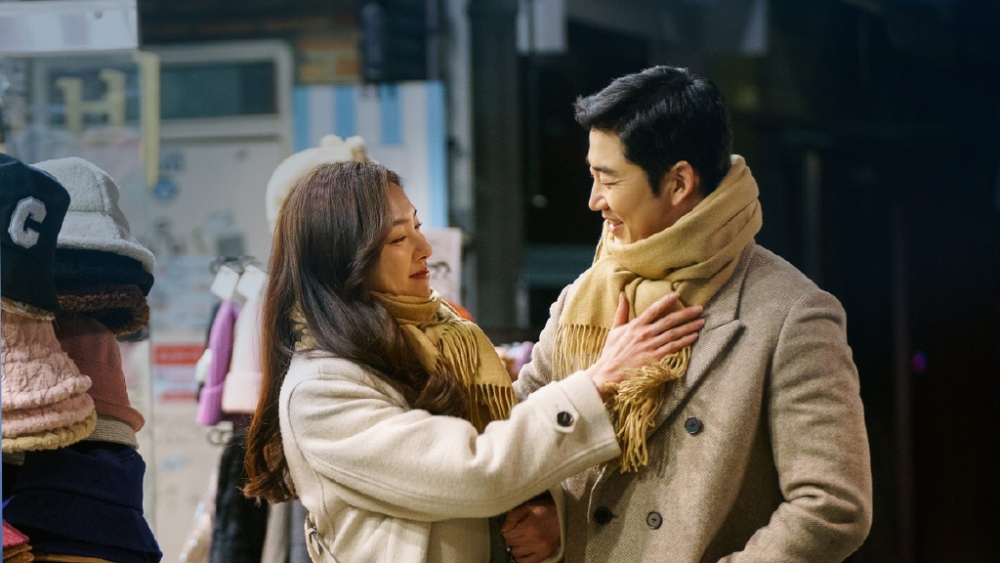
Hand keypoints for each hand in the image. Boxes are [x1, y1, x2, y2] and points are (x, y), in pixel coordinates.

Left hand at [500, 496, 559, 562]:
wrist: (566, 516)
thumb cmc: (546, 509)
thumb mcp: (529, 506)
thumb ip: (514, 516)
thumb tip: (503, 529)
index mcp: (529, 527)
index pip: (507, 535)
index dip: (507, 530)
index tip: (512, 526)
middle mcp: (534, 540)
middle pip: (511, 545)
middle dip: (511, 538)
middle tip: (517, 532)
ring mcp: (540, 550)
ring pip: (516, 554)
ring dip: (516, 547)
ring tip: (522, 539)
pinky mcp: (545, 555)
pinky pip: (526, 562)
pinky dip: (522, 557)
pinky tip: (525, 549)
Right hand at [586, 292, 703, 397]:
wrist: (609, 373)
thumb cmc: (611, 352)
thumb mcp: (614, 329)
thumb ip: (621, 311)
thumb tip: (623, 294)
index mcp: (635, 325)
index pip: (653, 309)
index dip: (665, 301)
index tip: (677, 294)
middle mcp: (645, 334)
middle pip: (669, 321)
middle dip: (686, 314)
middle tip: (699, 309)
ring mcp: (651, 346)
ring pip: (674, 333)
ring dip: (689, 327)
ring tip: (701, 322)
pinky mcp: (656, 358)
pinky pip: (673, 347)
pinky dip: (685, 341)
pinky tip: (694, 336)